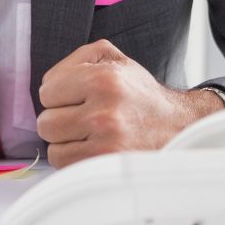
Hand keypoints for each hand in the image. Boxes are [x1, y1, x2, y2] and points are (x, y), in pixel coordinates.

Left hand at [36, 40, 224, 167]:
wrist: (178, 126)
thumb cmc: (141, 95)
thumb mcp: (115, 59)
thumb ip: (77, 59)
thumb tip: (47, 83)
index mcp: (103, 79)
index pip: (47, 91)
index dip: (59, 95)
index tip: (76, 98)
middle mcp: (105, 111)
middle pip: (46, 123)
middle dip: (61, 120)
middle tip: (83, 118)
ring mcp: (107, 142)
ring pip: (53, 149)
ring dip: (67, 143)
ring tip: (90, 135)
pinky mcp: (109, 166)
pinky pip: (66, 166)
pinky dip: (74, 160)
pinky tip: (93, 149)